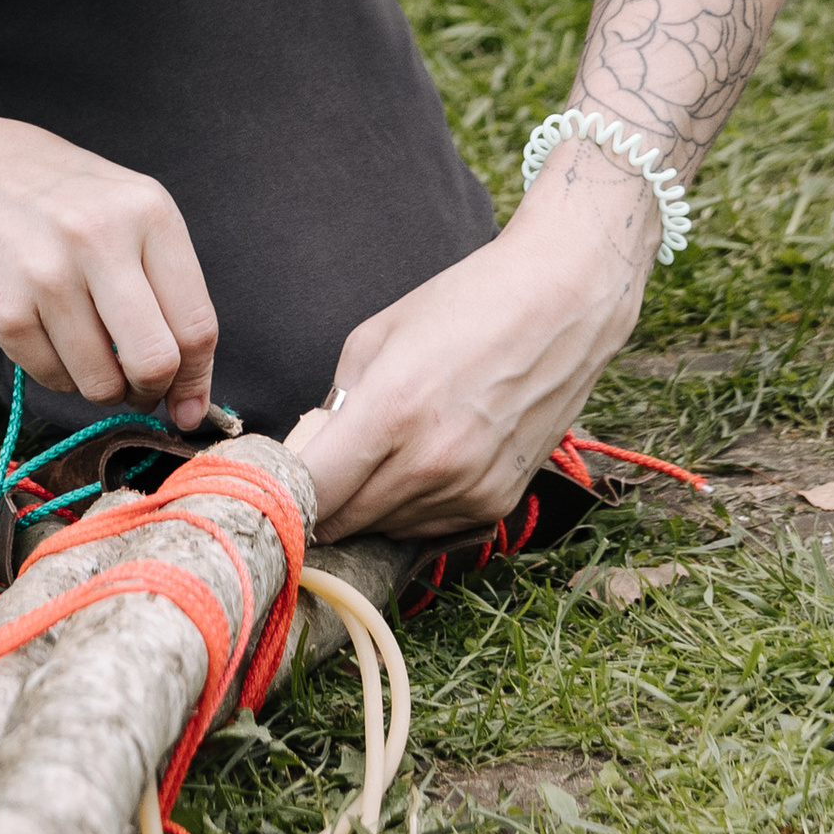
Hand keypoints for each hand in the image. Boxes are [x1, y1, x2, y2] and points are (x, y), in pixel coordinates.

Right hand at [0, 89, 218, 429]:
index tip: (188, 407)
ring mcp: (49, 276)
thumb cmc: (53, 194)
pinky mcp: (5, 311)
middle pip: (155, 363)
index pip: (196, 325)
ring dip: (101, 386)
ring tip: (87, 353)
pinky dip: (58, 374)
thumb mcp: (123, 207)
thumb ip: (164, 284)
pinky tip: (47, 336)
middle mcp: (101, 239)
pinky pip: (53, 378)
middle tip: (136, 387)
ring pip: (101, 383)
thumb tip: (188, 391)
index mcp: (148, 211)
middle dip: (150, 390)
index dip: (197, 380)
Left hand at [285, 151, 655, 535]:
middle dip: (318, 503)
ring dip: (365, 507)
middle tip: (314, 474)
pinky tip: (417, 465)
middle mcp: (431, 463)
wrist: (563, 304)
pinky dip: (410, 508)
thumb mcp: (376, 337)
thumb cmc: (465, 304)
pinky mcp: (496, 502)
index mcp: (391, 412)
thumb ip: (336, 402)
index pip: (312, 490)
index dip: (282, 492)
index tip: (270, 484)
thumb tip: (312, 448)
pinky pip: (429, 526)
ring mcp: (468, 489)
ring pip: (385, 529)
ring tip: (374, 459)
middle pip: (343, 520)